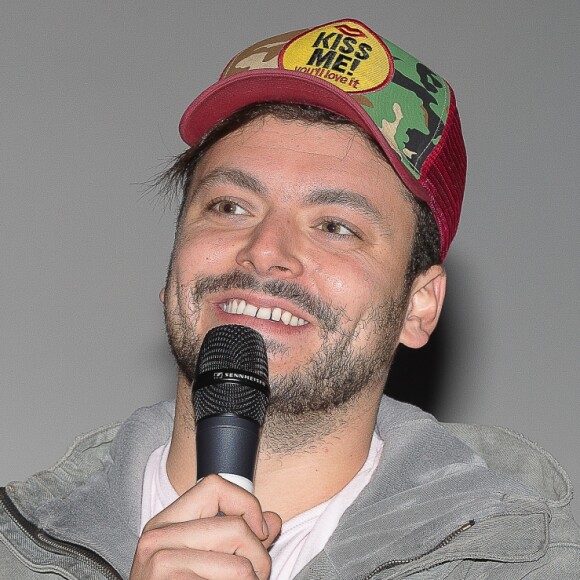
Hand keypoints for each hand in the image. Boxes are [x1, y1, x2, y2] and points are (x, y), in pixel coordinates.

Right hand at [130, 474, 281, 578]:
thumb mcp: (201, 559)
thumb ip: (236, 539)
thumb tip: (272, 521)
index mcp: (165, 524)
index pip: (214, 487)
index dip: (245, 504)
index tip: (258, 531)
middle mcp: (157, 540)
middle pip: (235, 528)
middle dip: (259, 557)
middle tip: (256, 576)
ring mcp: (161, 566)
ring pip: (240, 566)